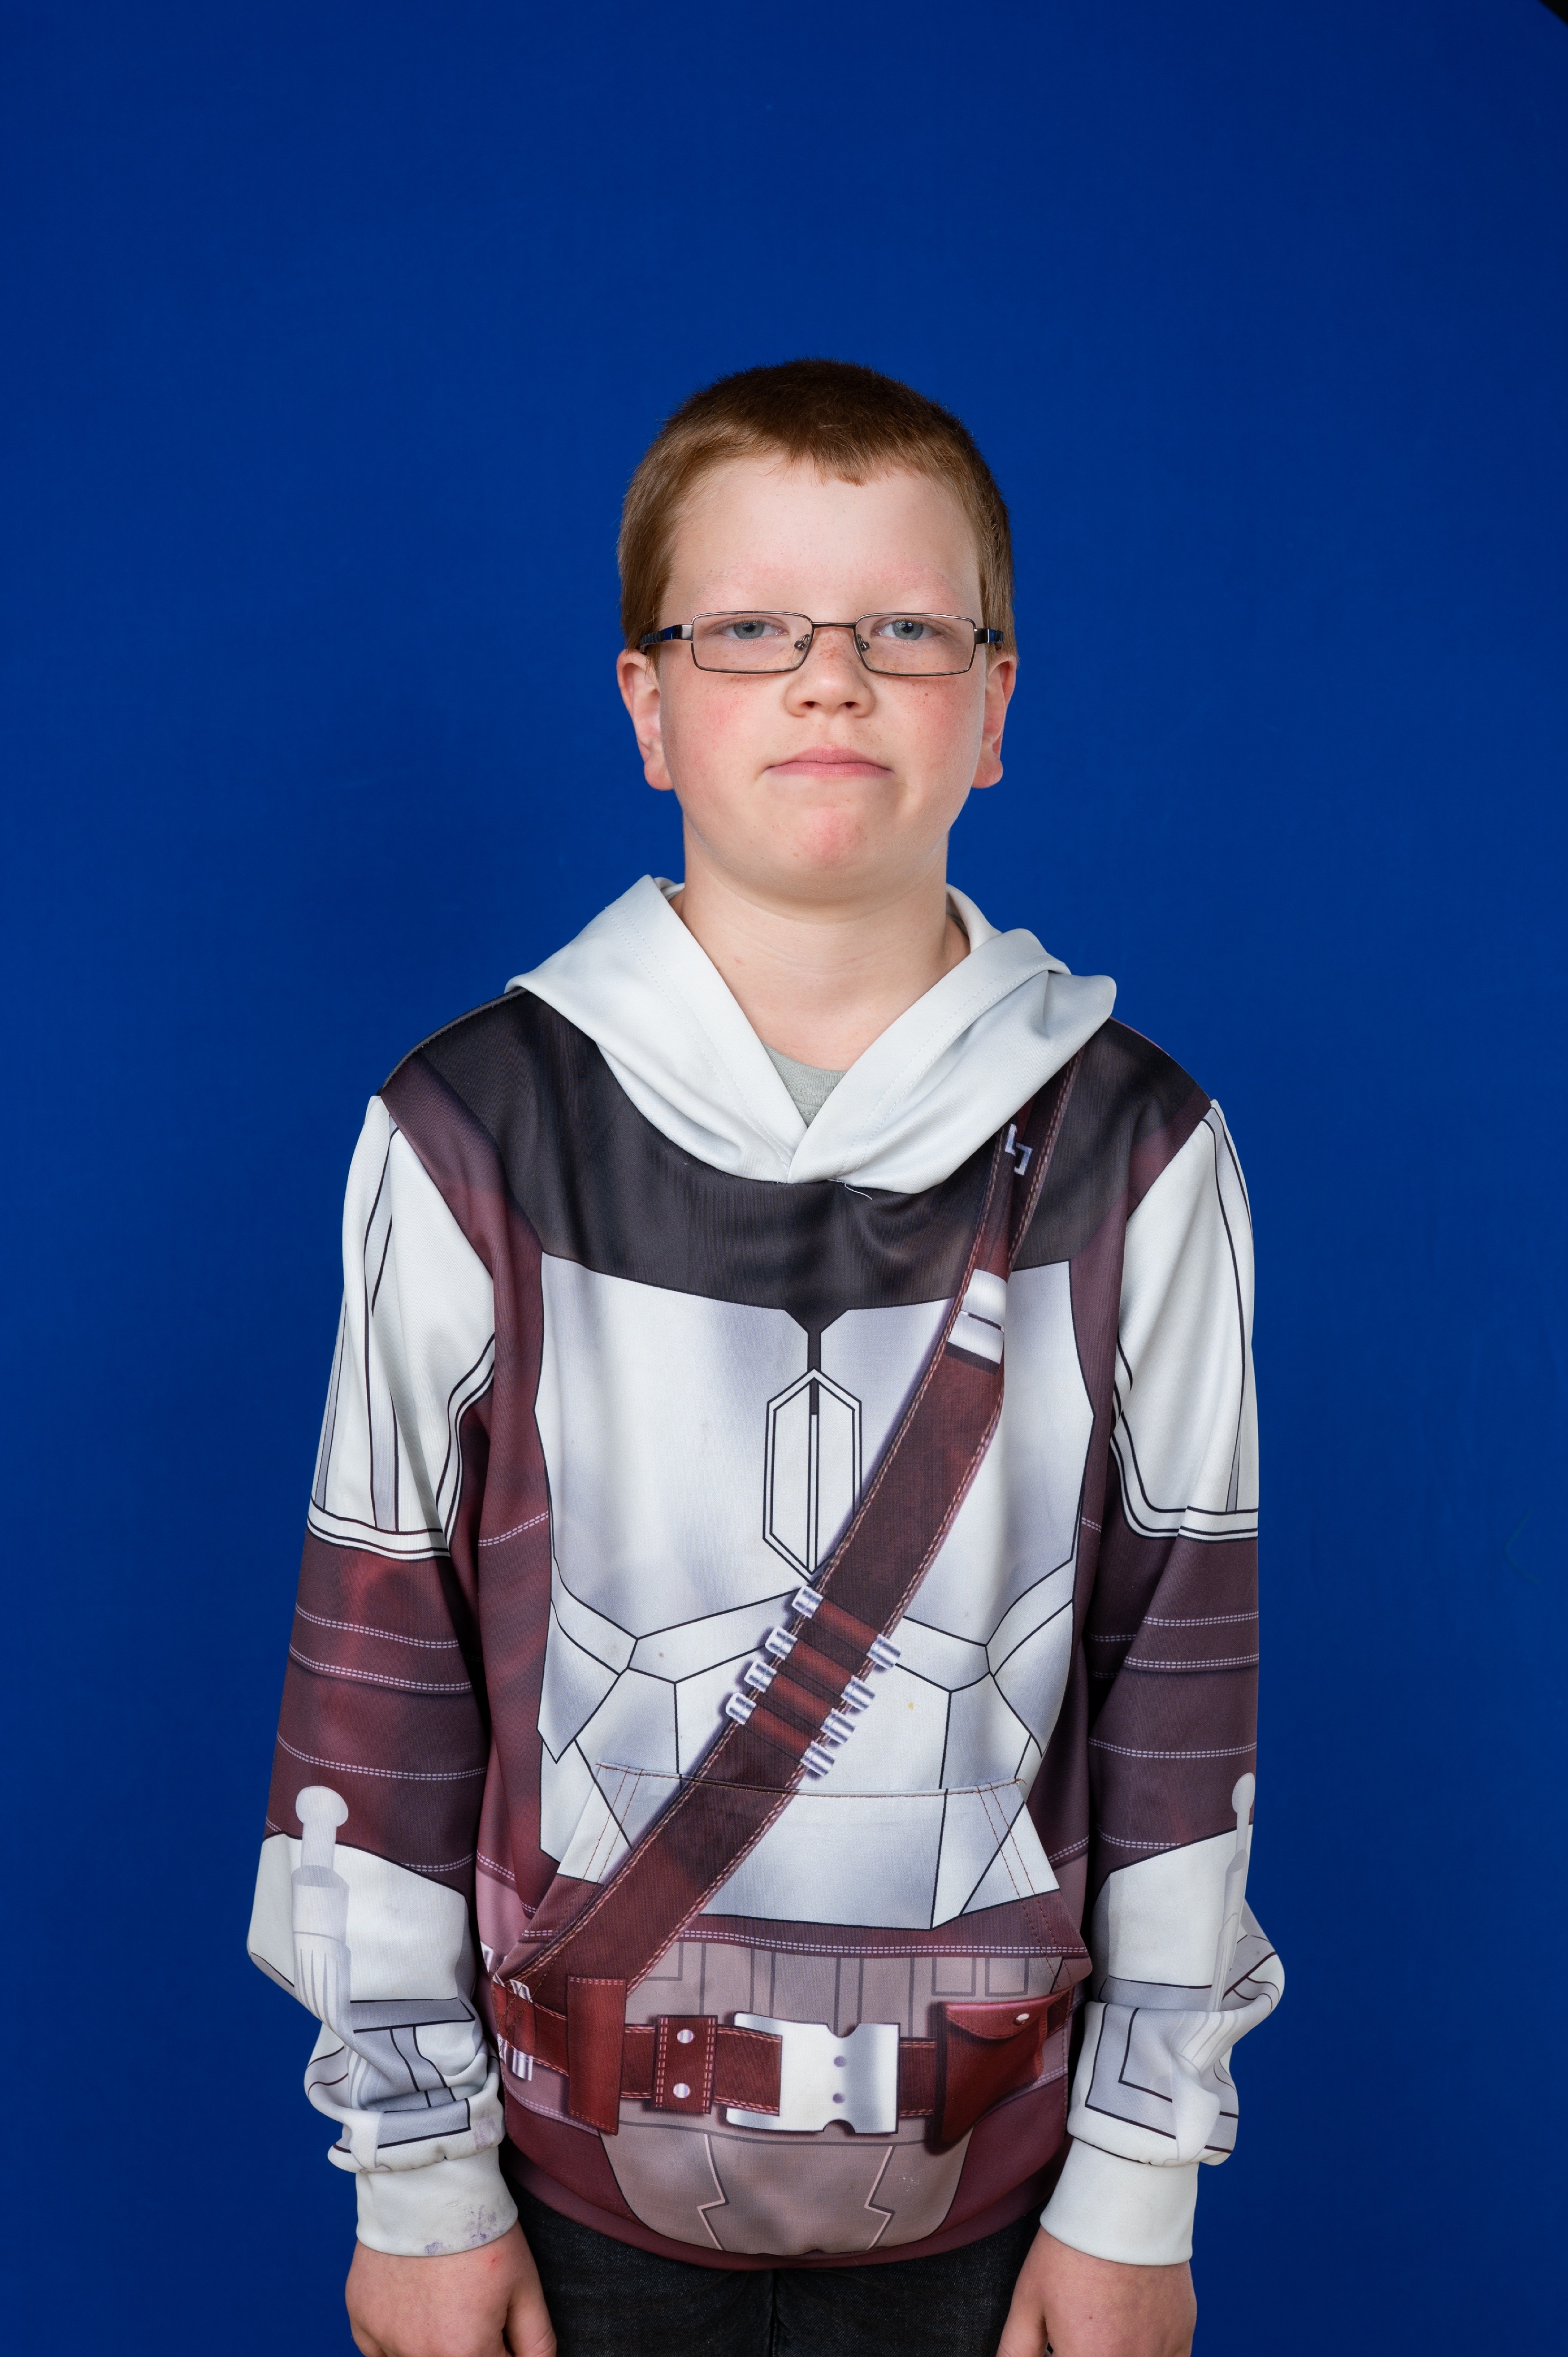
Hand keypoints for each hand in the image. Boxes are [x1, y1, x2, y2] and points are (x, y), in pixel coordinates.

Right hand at [347, 2224, 554, 2356]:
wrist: (428, 2182)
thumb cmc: (481, 2232)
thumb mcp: (525, 2286)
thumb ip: (536, 2344)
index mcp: (464, 2354)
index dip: (502, 2346)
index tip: (498, 2316)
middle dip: (469, 2344)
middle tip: (471, 2303)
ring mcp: (385, 2341)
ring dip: (434, 2342)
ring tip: (444, 2296)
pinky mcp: (361, 2322)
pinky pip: (382, 2350)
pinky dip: (400, 2335)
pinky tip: (415, 2299)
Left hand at [998, 2229, 1194, 2356]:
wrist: (1123, 2201)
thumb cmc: (1071, 2248)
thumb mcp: (1029, 2300)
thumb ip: (1016, 2350)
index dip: (1060, 2354)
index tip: (1056, 2345)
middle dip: (1085, 2349)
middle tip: (1078, 2330)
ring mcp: (1161, 2352)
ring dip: (1116, 2350)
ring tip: (1103, 2326)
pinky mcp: (1184, 2334)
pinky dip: (1149, 2353)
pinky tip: (1131, 2332)